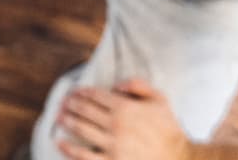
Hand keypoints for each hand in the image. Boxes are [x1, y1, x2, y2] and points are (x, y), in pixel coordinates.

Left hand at [55, 79, 194, 159]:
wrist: (179, 159)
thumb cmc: (168, 128)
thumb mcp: (159, 100)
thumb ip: (139, 85)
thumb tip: (117, 84)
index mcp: (125, 107)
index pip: (95, 95)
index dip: (81, 92)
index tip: (73, 92)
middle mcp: (116, 124)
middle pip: (84, 110)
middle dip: (70, 104)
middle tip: (62, 103)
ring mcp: (112, 145)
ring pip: (81, 129)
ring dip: (66, 121)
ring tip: (58, 117)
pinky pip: (84, 156)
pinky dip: (69, 149)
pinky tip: (60, 143)